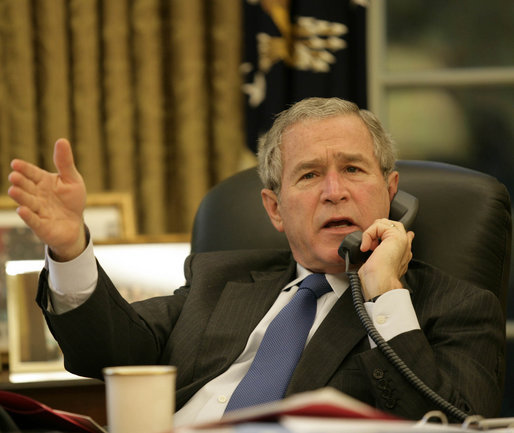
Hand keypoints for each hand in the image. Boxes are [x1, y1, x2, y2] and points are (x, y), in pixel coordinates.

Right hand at [8, 138, 86, 260]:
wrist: (75, 225)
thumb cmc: (71, 200)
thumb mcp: (72, 179)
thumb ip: (65, 162)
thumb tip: (62, 140)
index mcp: (43, 182)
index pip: (32, 173)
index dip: (24, 169)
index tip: (15, 163)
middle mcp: (37, 195)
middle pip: (27, 187)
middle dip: (20, 182)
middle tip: (14, 176)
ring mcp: (37, 210)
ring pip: (28, 202)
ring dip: (21, 197)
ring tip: (14, 190)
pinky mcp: (41, 226)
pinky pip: (34, 220)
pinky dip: (28, 216)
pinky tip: (22, 210)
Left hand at [357, 218, 414, 300]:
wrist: (380, 284)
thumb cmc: (376, 280)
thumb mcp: (374, 263)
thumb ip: (376, 253)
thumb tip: (365, 248)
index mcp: (403, 254)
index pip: (402, 235)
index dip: (386, 232)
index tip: (373, 242)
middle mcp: (405, 246)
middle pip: (393, 224)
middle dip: (378, 228)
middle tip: (369, 243)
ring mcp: (402, 240)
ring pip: (385, 223)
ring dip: (372, 232)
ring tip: (368, 246)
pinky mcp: (396, 237)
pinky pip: (379, 225)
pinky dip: (368, 234)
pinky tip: (366, 247)